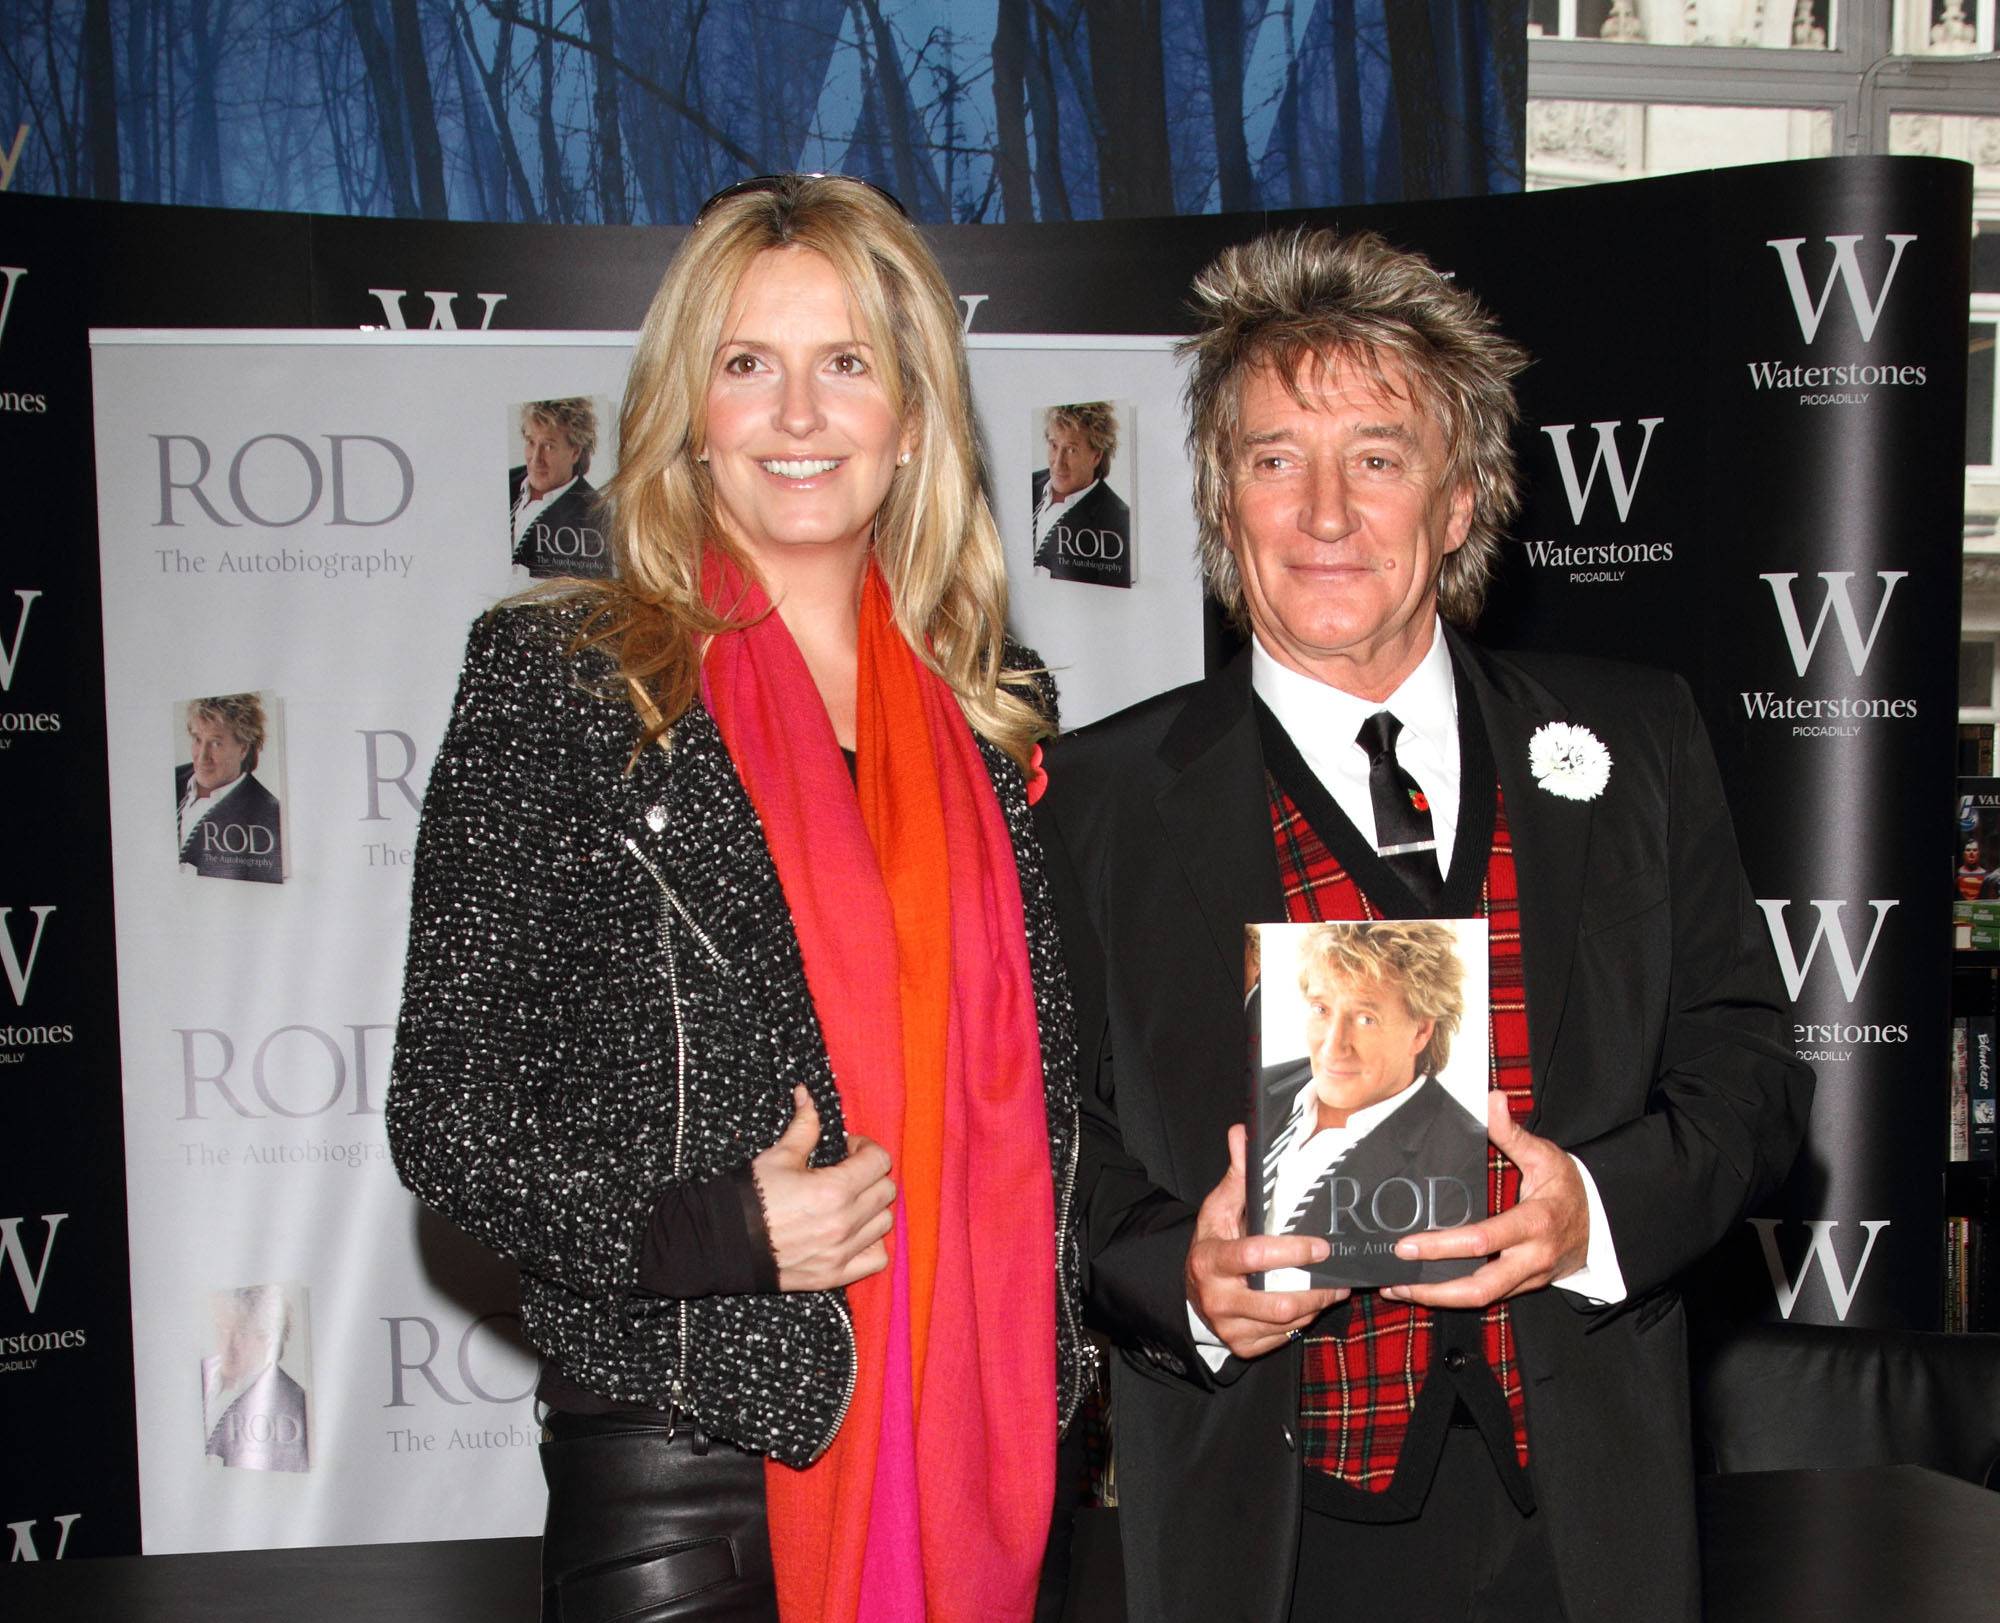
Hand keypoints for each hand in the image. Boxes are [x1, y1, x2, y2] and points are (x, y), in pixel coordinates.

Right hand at [751, 1086, 894, 1291]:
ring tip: (850, 1202)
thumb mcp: (778, 1156)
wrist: (722, 1242)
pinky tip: (854, 1234)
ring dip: (873, 1208)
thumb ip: (804, 1126)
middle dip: (871, 1176)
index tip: (849, 1149)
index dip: (866, 1148)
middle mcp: (844, 1222)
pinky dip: (872, 1244)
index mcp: (834, 1189)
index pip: (879, 1161)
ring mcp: (841, 1252)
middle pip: (886, 1191)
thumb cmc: (749, 1197)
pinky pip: (876, 1259)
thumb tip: (807, 1093)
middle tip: (849, 1173)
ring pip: (884, 1224)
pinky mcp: (834, 1275)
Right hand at [1185, 1124, 1346, 1359]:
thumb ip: (1238, 1175)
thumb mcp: (1219, 1209)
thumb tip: (1241, 1132)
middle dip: (1315, 1288)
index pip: (1254, 1257)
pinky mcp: (1242, 1346)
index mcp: (1210, 1260)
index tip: (1321, 1245)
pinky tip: (1312, 1302)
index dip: (1292, 1252)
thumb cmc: (1213, 1242)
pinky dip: (1303, 1321)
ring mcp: (1230, 1327)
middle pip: (1277, 1301)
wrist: (1192, 1291)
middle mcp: (1217, 1298)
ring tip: (1335, 1285)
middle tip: (1337, 1271)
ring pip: (1286, 1323)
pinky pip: (1284, 1338)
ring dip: (1316, 1305)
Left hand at [1381, 1091, 1589, 1308]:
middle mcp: (1532, 1258)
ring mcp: (1529, 1278)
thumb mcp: (1546, 1156)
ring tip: (1398, 1289)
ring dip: (1438, 1299)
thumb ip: (1513, 1132)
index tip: (1407, 1244)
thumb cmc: (1569, 1187)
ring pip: (1481, 1299)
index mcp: (1535, 1224)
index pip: (1483, 1241)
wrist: (1604, 1223)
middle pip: (1480, 1288)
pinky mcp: (1523, 1287)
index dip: (1443, 1246)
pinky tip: (1423, 1289)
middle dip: (1434, 1290)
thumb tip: (1492, 1099)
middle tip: (1395, 1280)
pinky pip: (1487, 1297)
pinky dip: (1453, 1296)